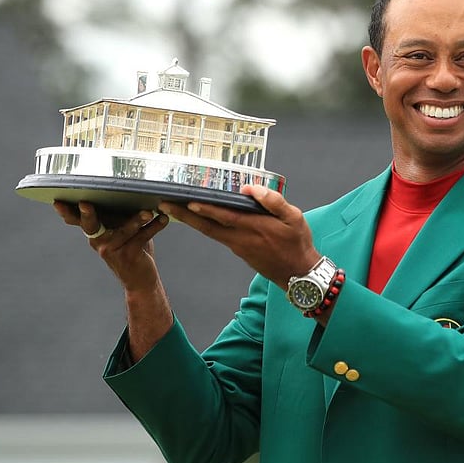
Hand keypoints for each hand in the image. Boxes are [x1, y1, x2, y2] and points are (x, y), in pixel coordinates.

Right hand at [53, 201, 169, 292]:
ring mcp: (111, 250)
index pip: (78, 220)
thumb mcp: (123, 230)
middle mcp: (99, 241)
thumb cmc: (133, 248)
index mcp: (96, 233)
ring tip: (147, 211)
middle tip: (85, 204)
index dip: (66, 212)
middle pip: (91, 225)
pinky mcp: (127, 257)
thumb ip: (119, 215)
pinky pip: (141, 238)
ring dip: (136, 220)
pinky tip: (163, 220)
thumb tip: (126, 188)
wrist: (141, 279)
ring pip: (123, 231)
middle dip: (87, 214)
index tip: (57, 201)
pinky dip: (154, 227)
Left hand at [158, 185, 318, 290]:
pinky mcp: (238, 250)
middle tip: (164, 204)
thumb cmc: (298, 243)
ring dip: (190, 220)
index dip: (204, 209)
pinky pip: (217, 236)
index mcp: (253, 228)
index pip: (223, 216)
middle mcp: (240, 239)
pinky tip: (197, 218)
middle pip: (206, 226)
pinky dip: (204, 226)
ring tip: (174, 208)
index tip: (185, 201)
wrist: (299, 274)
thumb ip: (273, 201)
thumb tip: (250, 188)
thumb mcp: (294, 218)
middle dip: (184, 215)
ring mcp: (237, 246)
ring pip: (209, 232)